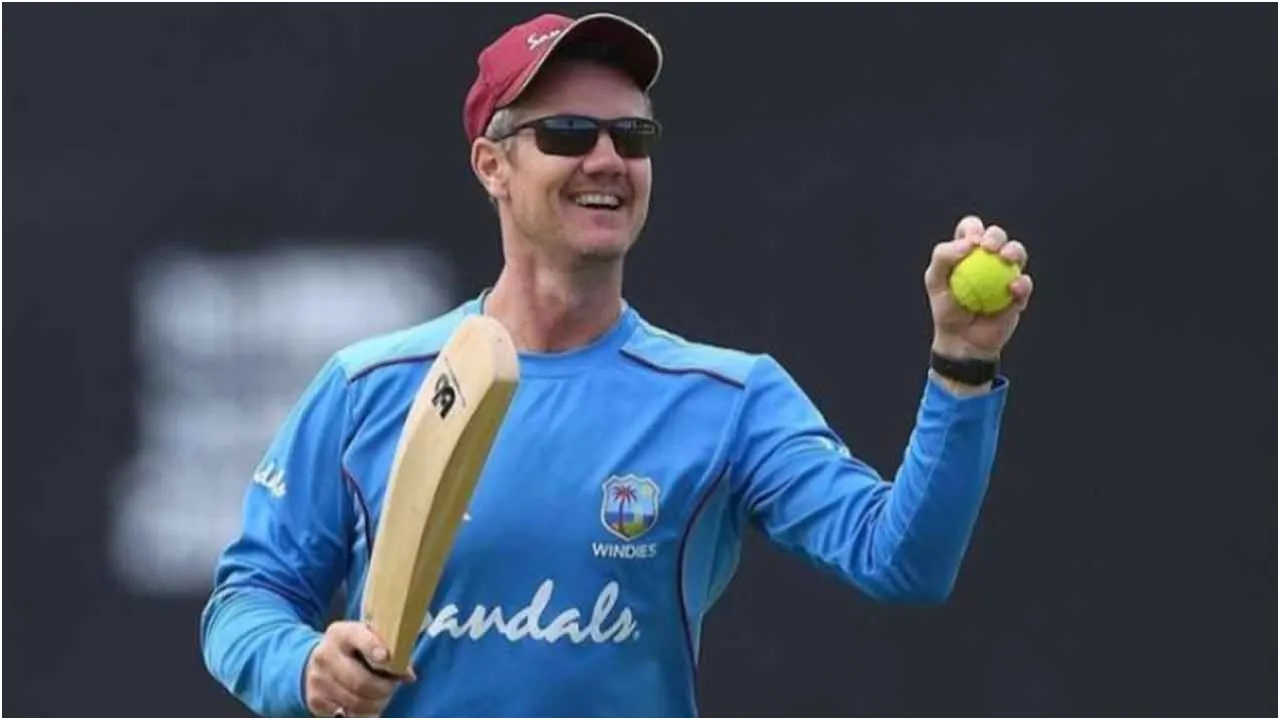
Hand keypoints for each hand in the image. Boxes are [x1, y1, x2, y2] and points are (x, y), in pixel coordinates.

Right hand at [304, 621, 414, 717]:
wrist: (317, 660)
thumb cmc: (352, 648)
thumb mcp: (366, 638)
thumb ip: (388, 649)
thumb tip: (408, 675)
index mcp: (341, 633)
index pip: (358, 638)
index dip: (373, 648)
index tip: (386, 657)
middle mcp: (325, 655)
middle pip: (360, 680)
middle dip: (383, 688)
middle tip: (392, 687)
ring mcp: (318, 679)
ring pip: (355, 701)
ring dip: (376, 703)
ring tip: (383, 697)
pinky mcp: (315, 699)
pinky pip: (346, 713)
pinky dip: (363, 712)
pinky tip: (368, 703)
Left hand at [925, 215, 1033, 360]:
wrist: (962, 340)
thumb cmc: (946, 308)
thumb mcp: (934, 281)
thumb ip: (943, 256)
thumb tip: (968, 244)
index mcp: (967, 251)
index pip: (971, 228)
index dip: (972, 228)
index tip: (971, 242)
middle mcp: (988, 258)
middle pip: (997, 235)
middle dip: (995, 235)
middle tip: (987, 248)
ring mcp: (1006, 273)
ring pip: (1017, 252)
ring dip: (1014, 250)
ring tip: (1006, 259)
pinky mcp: (1019, 292)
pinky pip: (1025, 283)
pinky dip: (1022, 283)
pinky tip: (1013, 288)